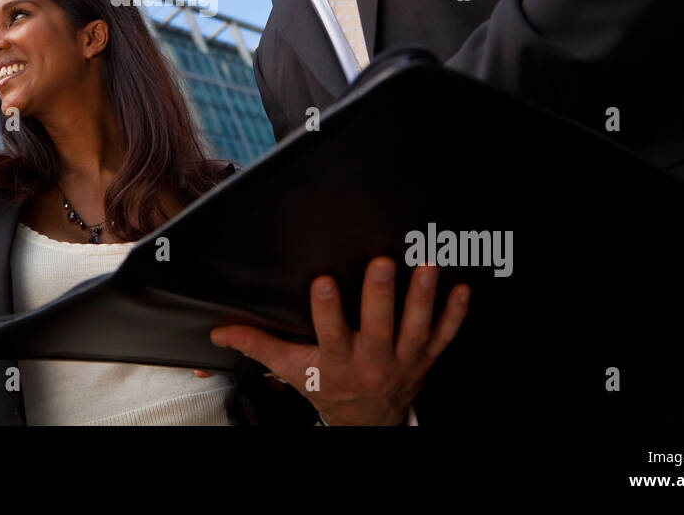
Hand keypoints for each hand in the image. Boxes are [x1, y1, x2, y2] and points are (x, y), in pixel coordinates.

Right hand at [207, 258, 469, 424]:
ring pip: (416, 328)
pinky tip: (462, 289)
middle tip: (383, 263)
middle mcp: (372, 361)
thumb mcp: (291, 368)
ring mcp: (403, 359)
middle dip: (381, 295)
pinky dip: (455, 315)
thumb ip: (258, 345)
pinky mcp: (426, 357)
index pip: (331, 334)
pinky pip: (444, 336)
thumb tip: (221, 330)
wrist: (366, 421)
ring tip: (427, 267)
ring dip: (423, 298)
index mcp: (337, 361)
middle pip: (379, 327)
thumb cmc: (327, 387)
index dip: (328, 310)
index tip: (325, 282)